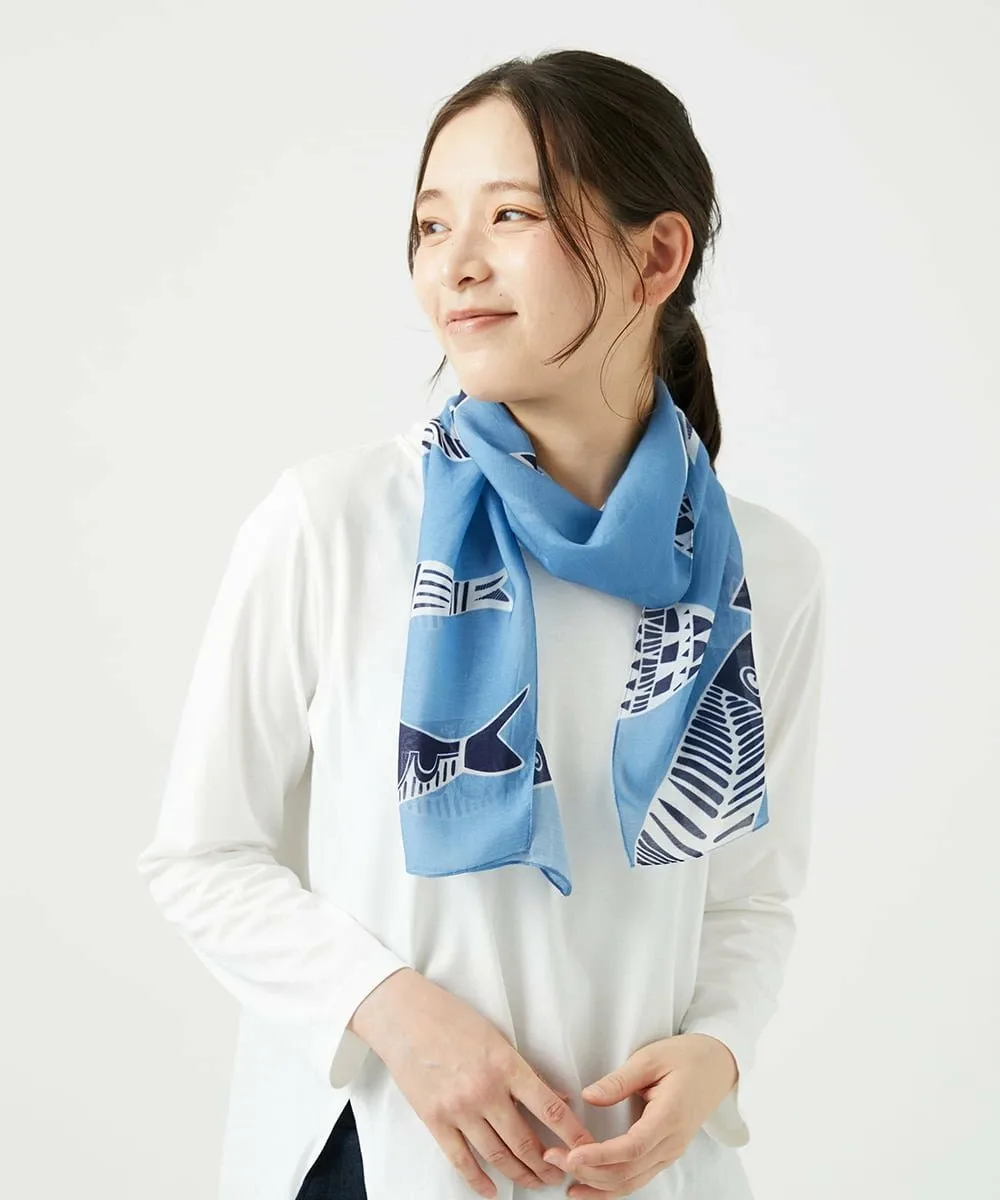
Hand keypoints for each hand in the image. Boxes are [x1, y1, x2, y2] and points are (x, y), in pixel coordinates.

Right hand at [349, 968, 598, 1197]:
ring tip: (536, 1183)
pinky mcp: (435, 1120)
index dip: (572, 1134)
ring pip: (497, 1155)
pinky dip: (478, 1181)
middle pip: (525, 1141)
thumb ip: (526, 1072)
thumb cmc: (453, 1019)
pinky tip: (492, 1191)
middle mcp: (485, 1091)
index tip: (588, 1148)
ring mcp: (458, 1109)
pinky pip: (461, 1160)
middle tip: (560, 1175)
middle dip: (547, 1164)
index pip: (549, 1108)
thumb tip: (558, 1097)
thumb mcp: (497, 1038)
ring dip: (520, 1174)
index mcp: (506, 1065)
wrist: (405, 1016)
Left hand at [541, 1033, 738, 1198]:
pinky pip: (638, 1178)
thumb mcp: (650, 1058)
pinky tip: (589, 1186)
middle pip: (628, 1172)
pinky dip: (611, 1186)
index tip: (571, 1156)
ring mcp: (670, 1152)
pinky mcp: (665, 1153)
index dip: (600, 1156)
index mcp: (670, 1117)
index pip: (632, 1148)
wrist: (718, 1066)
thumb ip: (619, 1080)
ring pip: (632, 1183)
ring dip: (597, 1185)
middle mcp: (672, 1143)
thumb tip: (588, 1096)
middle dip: (588, 1172)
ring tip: (564, 1180)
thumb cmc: (685, 1057)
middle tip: (552, 1158)